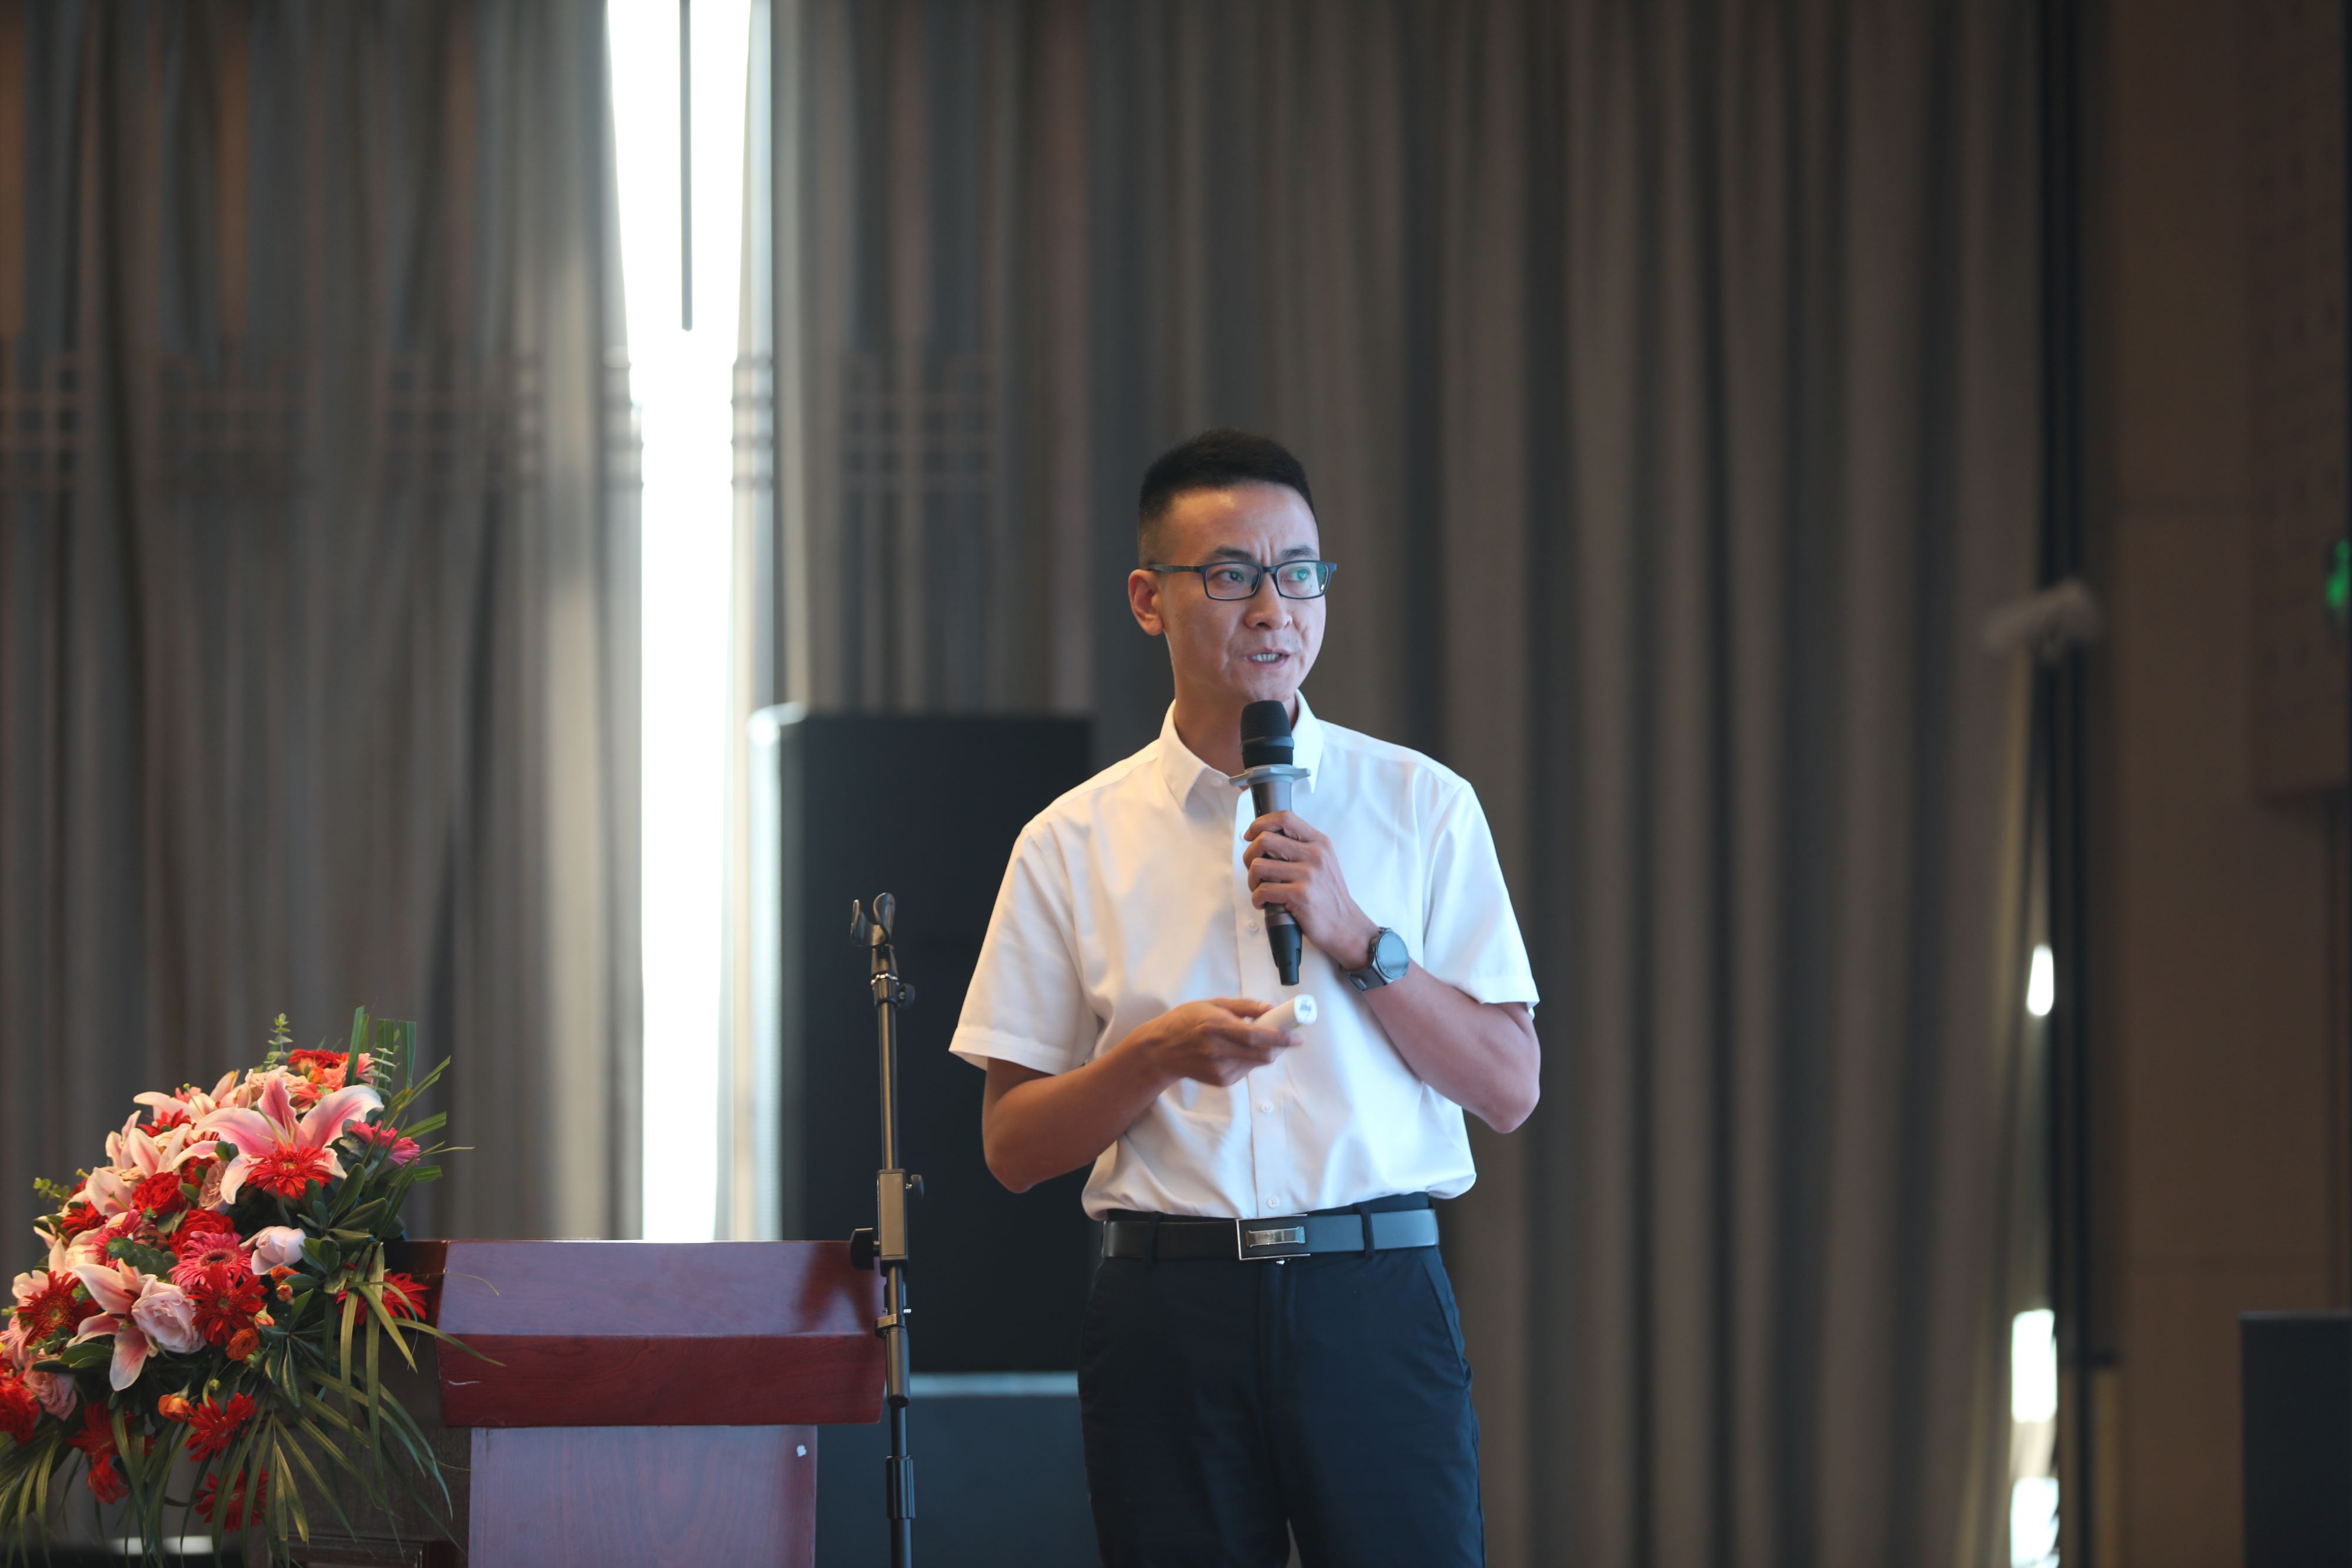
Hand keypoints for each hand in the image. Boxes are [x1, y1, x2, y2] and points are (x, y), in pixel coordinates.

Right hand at [1139, 998, 1298, 1087]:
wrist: (1161, 1051)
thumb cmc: (1186, 1021)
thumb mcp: (1212, 1004)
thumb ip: (1243, 1007)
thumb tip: (1270, 1008)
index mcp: (1217, 1026)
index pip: (1257, 1036)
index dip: (1281, 1038)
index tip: (1298, 1036)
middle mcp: (1219, 1050)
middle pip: (1263, 1054)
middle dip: (1280, 1046)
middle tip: (1287, 1036)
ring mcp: (1220, 1069)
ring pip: (1258, 1063)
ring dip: (1265, 1051)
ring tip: (1254, 1039)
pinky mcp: (1221, 1081)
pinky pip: (1247, 1069)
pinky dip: (1250, 1059)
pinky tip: (1236, 1050)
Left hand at [1243, 811, 1378, 966]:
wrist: (1345, 924)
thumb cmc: (1329, 895)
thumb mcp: (1323, 862)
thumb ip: (1300, 847)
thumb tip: (1265, 840)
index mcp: (1319, 843)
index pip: (1285, 818)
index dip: (1260, 823)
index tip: (1251, 835)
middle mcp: (1315, 855)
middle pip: (1265, 839)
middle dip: (1249, 855)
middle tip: (1253, 869)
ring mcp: (1308, 875)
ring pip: (1259, 866)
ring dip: (1252, 880)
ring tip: (1260, 889)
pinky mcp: (1300, 895)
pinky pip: (1263, 890)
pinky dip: (1257, 899)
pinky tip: (1265, 903)